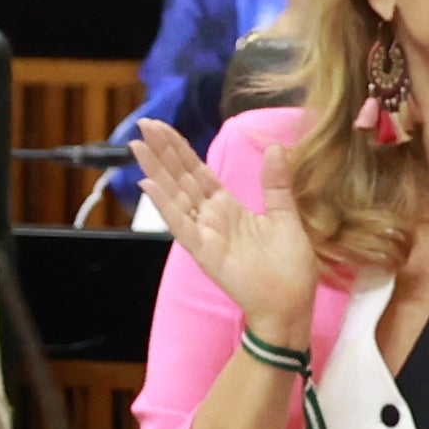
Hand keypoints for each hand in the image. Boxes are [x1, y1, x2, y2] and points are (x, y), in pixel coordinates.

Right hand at [131, 120, 320, 347]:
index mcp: (228, 207)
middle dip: (162, 151)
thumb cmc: (288, 267)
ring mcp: (205, 234)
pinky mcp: (205, 252)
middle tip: (143, 124)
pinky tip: (150, 186)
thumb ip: (276, 183)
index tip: (161, 128)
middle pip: (181, 177)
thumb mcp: (286, 215)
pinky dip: (166, 206)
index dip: (180, 149)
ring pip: (175, 196)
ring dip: (156, 171)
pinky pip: (182, 226)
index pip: (197, 171)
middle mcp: (211, 217)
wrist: (290, 305)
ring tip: (138, 146)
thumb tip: (275, 147)